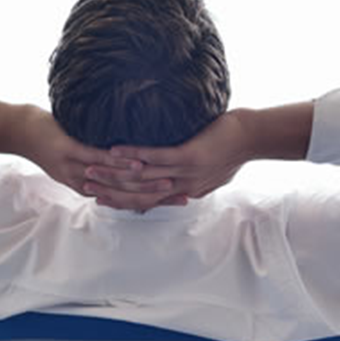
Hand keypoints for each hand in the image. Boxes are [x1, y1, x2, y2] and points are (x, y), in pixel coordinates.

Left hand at [16, 106, 179, 209]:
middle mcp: (83, 184)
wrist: (20, 132)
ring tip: (168, 179)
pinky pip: (98, 159)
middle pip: (126, 196)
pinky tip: (138, 160)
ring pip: (115, 180)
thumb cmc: (55, 140)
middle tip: (184, 193)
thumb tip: (133, 161)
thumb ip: (104, 165)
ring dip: (143, 182)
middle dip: (157, 196)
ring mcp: (76, 168)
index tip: (183, 198)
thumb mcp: (80, 159)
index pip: (129, 200)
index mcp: (89, 188)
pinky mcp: (69, 151)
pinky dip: (119, 162)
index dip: (157, 201)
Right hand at [83, 110, 253, 209]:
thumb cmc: (232, 149)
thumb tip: (179, 178)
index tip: (101, 197)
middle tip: (86, 186)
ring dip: (115, 173)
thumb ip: (192, 176)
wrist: (253, 139)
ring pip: (143, 178)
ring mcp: (186, 173)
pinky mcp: (189, 157)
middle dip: (112, 191)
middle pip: (141, 194)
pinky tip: (115, 149)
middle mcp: (183, 186)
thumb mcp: (211, 170)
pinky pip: (157, 157)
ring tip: (92, 167)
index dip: (124, 200)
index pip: (149, 201)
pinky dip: (134, 154)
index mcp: (187, 190)